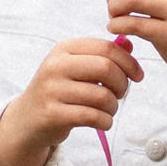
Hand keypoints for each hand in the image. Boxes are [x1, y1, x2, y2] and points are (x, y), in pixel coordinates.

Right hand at [0, 36, 139, 165]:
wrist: (27, 119)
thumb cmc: (60, 91)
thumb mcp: (77, 67)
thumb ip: (102, 55)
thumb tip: (129, 43)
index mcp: (64, 49)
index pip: (107, 48)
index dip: (129, 62)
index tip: (138, 76)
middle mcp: (55, 66)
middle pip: (106, 69)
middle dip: (122, 84)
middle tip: (120, 95)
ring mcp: (52, 90)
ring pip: (102, 96)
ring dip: (113, 107)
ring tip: (108, 110)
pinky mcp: (53, 115)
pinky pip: (93, 117)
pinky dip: (105, 122)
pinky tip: (102, 122)